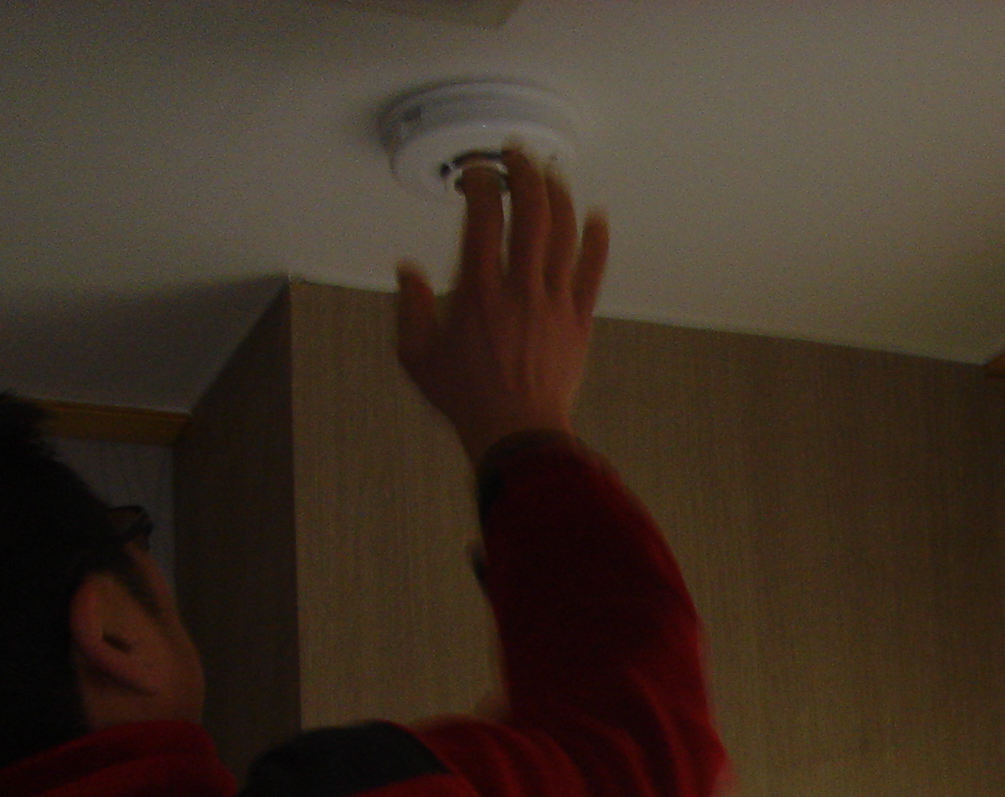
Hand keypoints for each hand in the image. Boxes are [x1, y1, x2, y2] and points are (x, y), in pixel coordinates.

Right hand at [395, 148, 609, 463]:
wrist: (518, 434)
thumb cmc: (467, 398)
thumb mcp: (417, 355)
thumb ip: (409, 307)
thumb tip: (407, 270)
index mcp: (477, 291)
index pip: (484, 216)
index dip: (481, 182)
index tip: (477, 172)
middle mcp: (519, 289)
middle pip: (531, 211)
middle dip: (525, 173)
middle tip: (517, 154)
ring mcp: (554, 303)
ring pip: (564, 233)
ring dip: (559, 195)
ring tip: (551, 173)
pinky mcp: (579, 320)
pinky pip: (593, 270)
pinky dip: (597, 239)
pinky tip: (596, 216)